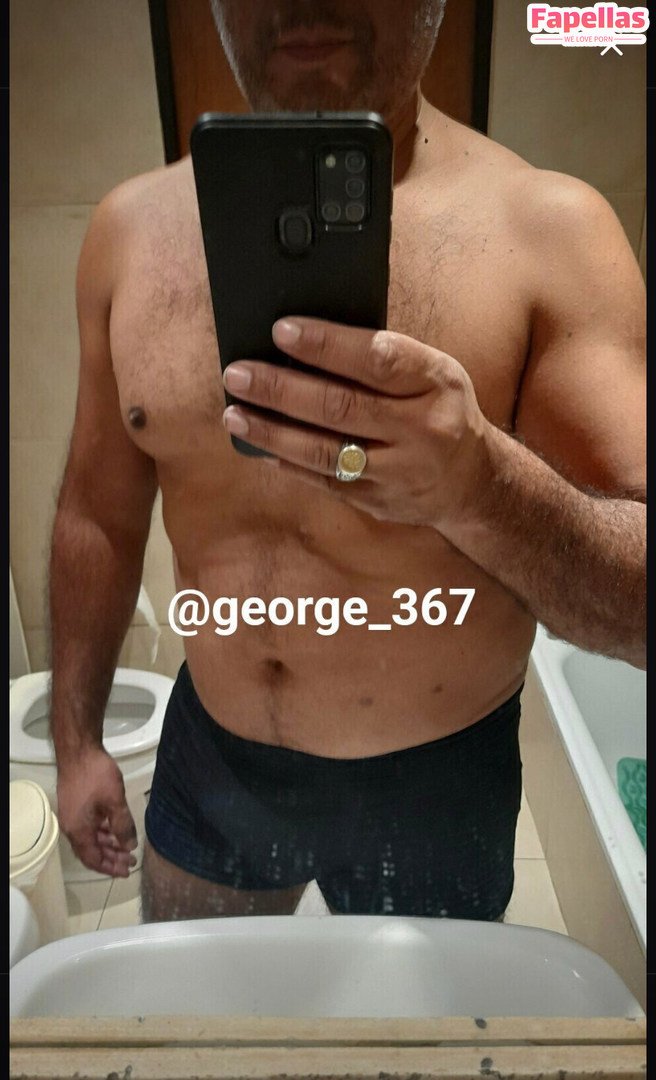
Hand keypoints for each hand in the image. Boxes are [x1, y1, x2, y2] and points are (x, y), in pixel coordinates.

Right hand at [56, 747, 137, 877]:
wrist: (79, 750)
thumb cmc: (96, 776)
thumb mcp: (114, 801)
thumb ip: (122, 826)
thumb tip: (129, 846)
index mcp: (79, 831)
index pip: (93, 859)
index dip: (110, 868)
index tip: (127, 870)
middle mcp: (73, 827)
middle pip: (92, 851)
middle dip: (112, 858)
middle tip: (130, 860)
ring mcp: (73, 815)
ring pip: (91, 838)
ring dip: (108, 844)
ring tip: (126, 847)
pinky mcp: (76, 805)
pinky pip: (90, 826)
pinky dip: (103, 831)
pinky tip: (115, 829)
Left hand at [222, 317, 492, 529]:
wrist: (473, 482)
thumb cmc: (438, 410)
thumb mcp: (432, 374)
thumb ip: (383, 359)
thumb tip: (304, 344)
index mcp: (436, 383)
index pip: (378, 359)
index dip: (327, 345)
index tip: (281, 330)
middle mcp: (422, 429)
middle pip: (341, 406)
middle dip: (281, 389)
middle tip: (237, 374)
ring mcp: (400, 471)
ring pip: (325, 451)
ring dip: (272, 431)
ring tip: (234, 412)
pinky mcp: (379, 501)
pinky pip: (324, 480)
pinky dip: (287, 461)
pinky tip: (259, 445)